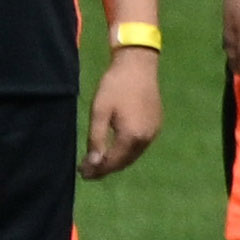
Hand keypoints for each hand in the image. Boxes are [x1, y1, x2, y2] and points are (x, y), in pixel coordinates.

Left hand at [86, 46, 163, 181]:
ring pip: (133, 154)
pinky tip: (115, 149)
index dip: (98, 170)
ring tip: (98, 163)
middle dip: (106, 168)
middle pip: (125, 161)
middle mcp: (147, 138)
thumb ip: (97, 139)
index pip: (113, 162)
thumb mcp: (99, 112)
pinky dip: (126, 151)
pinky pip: (140, 145)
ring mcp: (154, 132)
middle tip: (88, 172)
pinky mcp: (156, 124)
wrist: (138, 66)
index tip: (83, 174)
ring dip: (117, 161)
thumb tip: (94, 163)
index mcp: (133, 136)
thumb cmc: (114, 87)